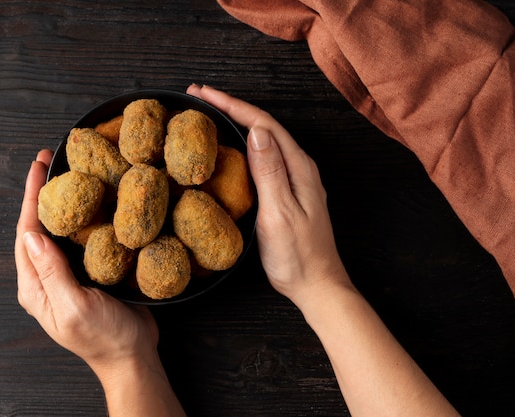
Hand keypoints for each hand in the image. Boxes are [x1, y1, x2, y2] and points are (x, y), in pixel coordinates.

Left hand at [14, 150, 158, 375]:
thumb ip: (52, 273)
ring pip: (61, 231)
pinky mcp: (89, 273)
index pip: (27, 234)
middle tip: (52, 161)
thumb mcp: (75, 306)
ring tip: (71, 174)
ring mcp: (68, 275)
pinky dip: (85, 217)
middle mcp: (47, 278)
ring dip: (64, 202)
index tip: (38, 167)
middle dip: (43, 194)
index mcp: (36, 287)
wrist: (132, 355)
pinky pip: (82, 240)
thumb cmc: (104, 338)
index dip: (31, 198)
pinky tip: (95, 202)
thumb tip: (33, 235)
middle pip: (39, 228)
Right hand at [186, 85, 350, 301]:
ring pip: (262, 140)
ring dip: (235, 122)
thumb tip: (256, 132)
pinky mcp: (286, 191)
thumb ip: (270, 172)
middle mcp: (298, 167)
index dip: (232, 105)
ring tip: (208, 113)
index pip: (262, 124)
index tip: (204, 94)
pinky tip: (228, 147)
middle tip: (198, 97)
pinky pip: (262, 157)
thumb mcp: (280, 213)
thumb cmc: (298, 255)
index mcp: (298, 167)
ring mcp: (294, 178)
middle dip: (230, 107)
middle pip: (262, 126)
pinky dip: (242, 145)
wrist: (316, 285)